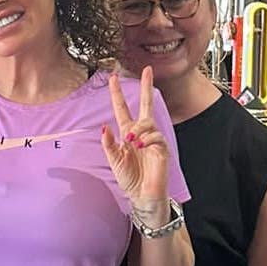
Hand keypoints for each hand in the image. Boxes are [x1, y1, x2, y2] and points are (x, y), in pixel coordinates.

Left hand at [101, 67, 169, 208]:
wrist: (142, 195)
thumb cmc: (130, 178)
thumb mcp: (113, 160)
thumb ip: (108, 144)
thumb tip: (105, 126)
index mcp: (127, 133)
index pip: (122, 109)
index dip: (117, 94)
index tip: (113, 78)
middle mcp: (141, 133)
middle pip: (145, 105)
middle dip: (146, 87)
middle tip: (148, 70)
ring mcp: (153, 139)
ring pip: (148, 122)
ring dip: (138, 129)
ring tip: (132, 141)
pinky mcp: (162, 148)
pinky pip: (156, 136)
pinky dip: (147, 139)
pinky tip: (141, 146)